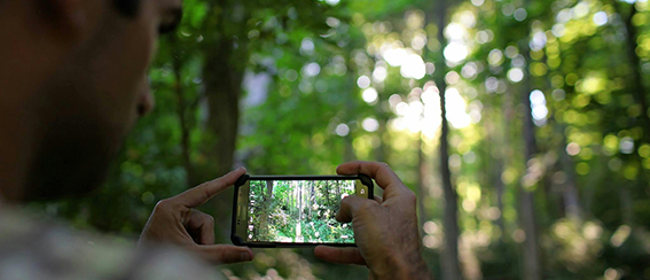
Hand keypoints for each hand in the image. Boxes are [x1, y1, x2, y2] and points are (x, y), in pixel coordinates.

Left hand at [139, 167, 253, 263]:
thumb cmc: (161, 264)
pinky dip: (194, 245)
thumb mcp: (196, 257)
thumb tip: (249, 253)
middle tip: (195, 255)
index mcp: (171, 208)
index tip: (241, 171)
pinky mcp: (173, 228)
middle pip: (204, 220)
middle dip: (204, 240)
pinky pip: (194, 233)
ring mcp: (172, 219)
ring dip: (199, 245)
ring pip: (201, 229)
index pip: (204, 191)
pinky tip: (184, 254)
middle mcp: (171, 209)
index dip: (225, 181)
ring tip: (185, 257)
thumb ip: (223, 253)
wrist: (141, 276)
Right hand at [314, 162, 431, 279]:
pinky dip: (339, 249)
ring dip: (342, 226)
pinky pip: (355, 247)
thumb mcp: (364, 211)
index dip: (359, 166)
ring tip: (327, 224)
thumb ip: (350, 202)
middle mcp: (395, 213)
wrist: (398, 277)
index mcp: (399, 196)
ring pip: (360, 225)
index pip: (380, 171)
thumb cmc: (388, 241)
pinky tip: (322, 249)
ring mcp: (387, 234)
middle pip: (369, 199)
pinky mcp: (379, 252)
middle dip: (349, 200)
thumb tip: (344, 207)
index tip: (339, 170)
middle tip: (335, 201)